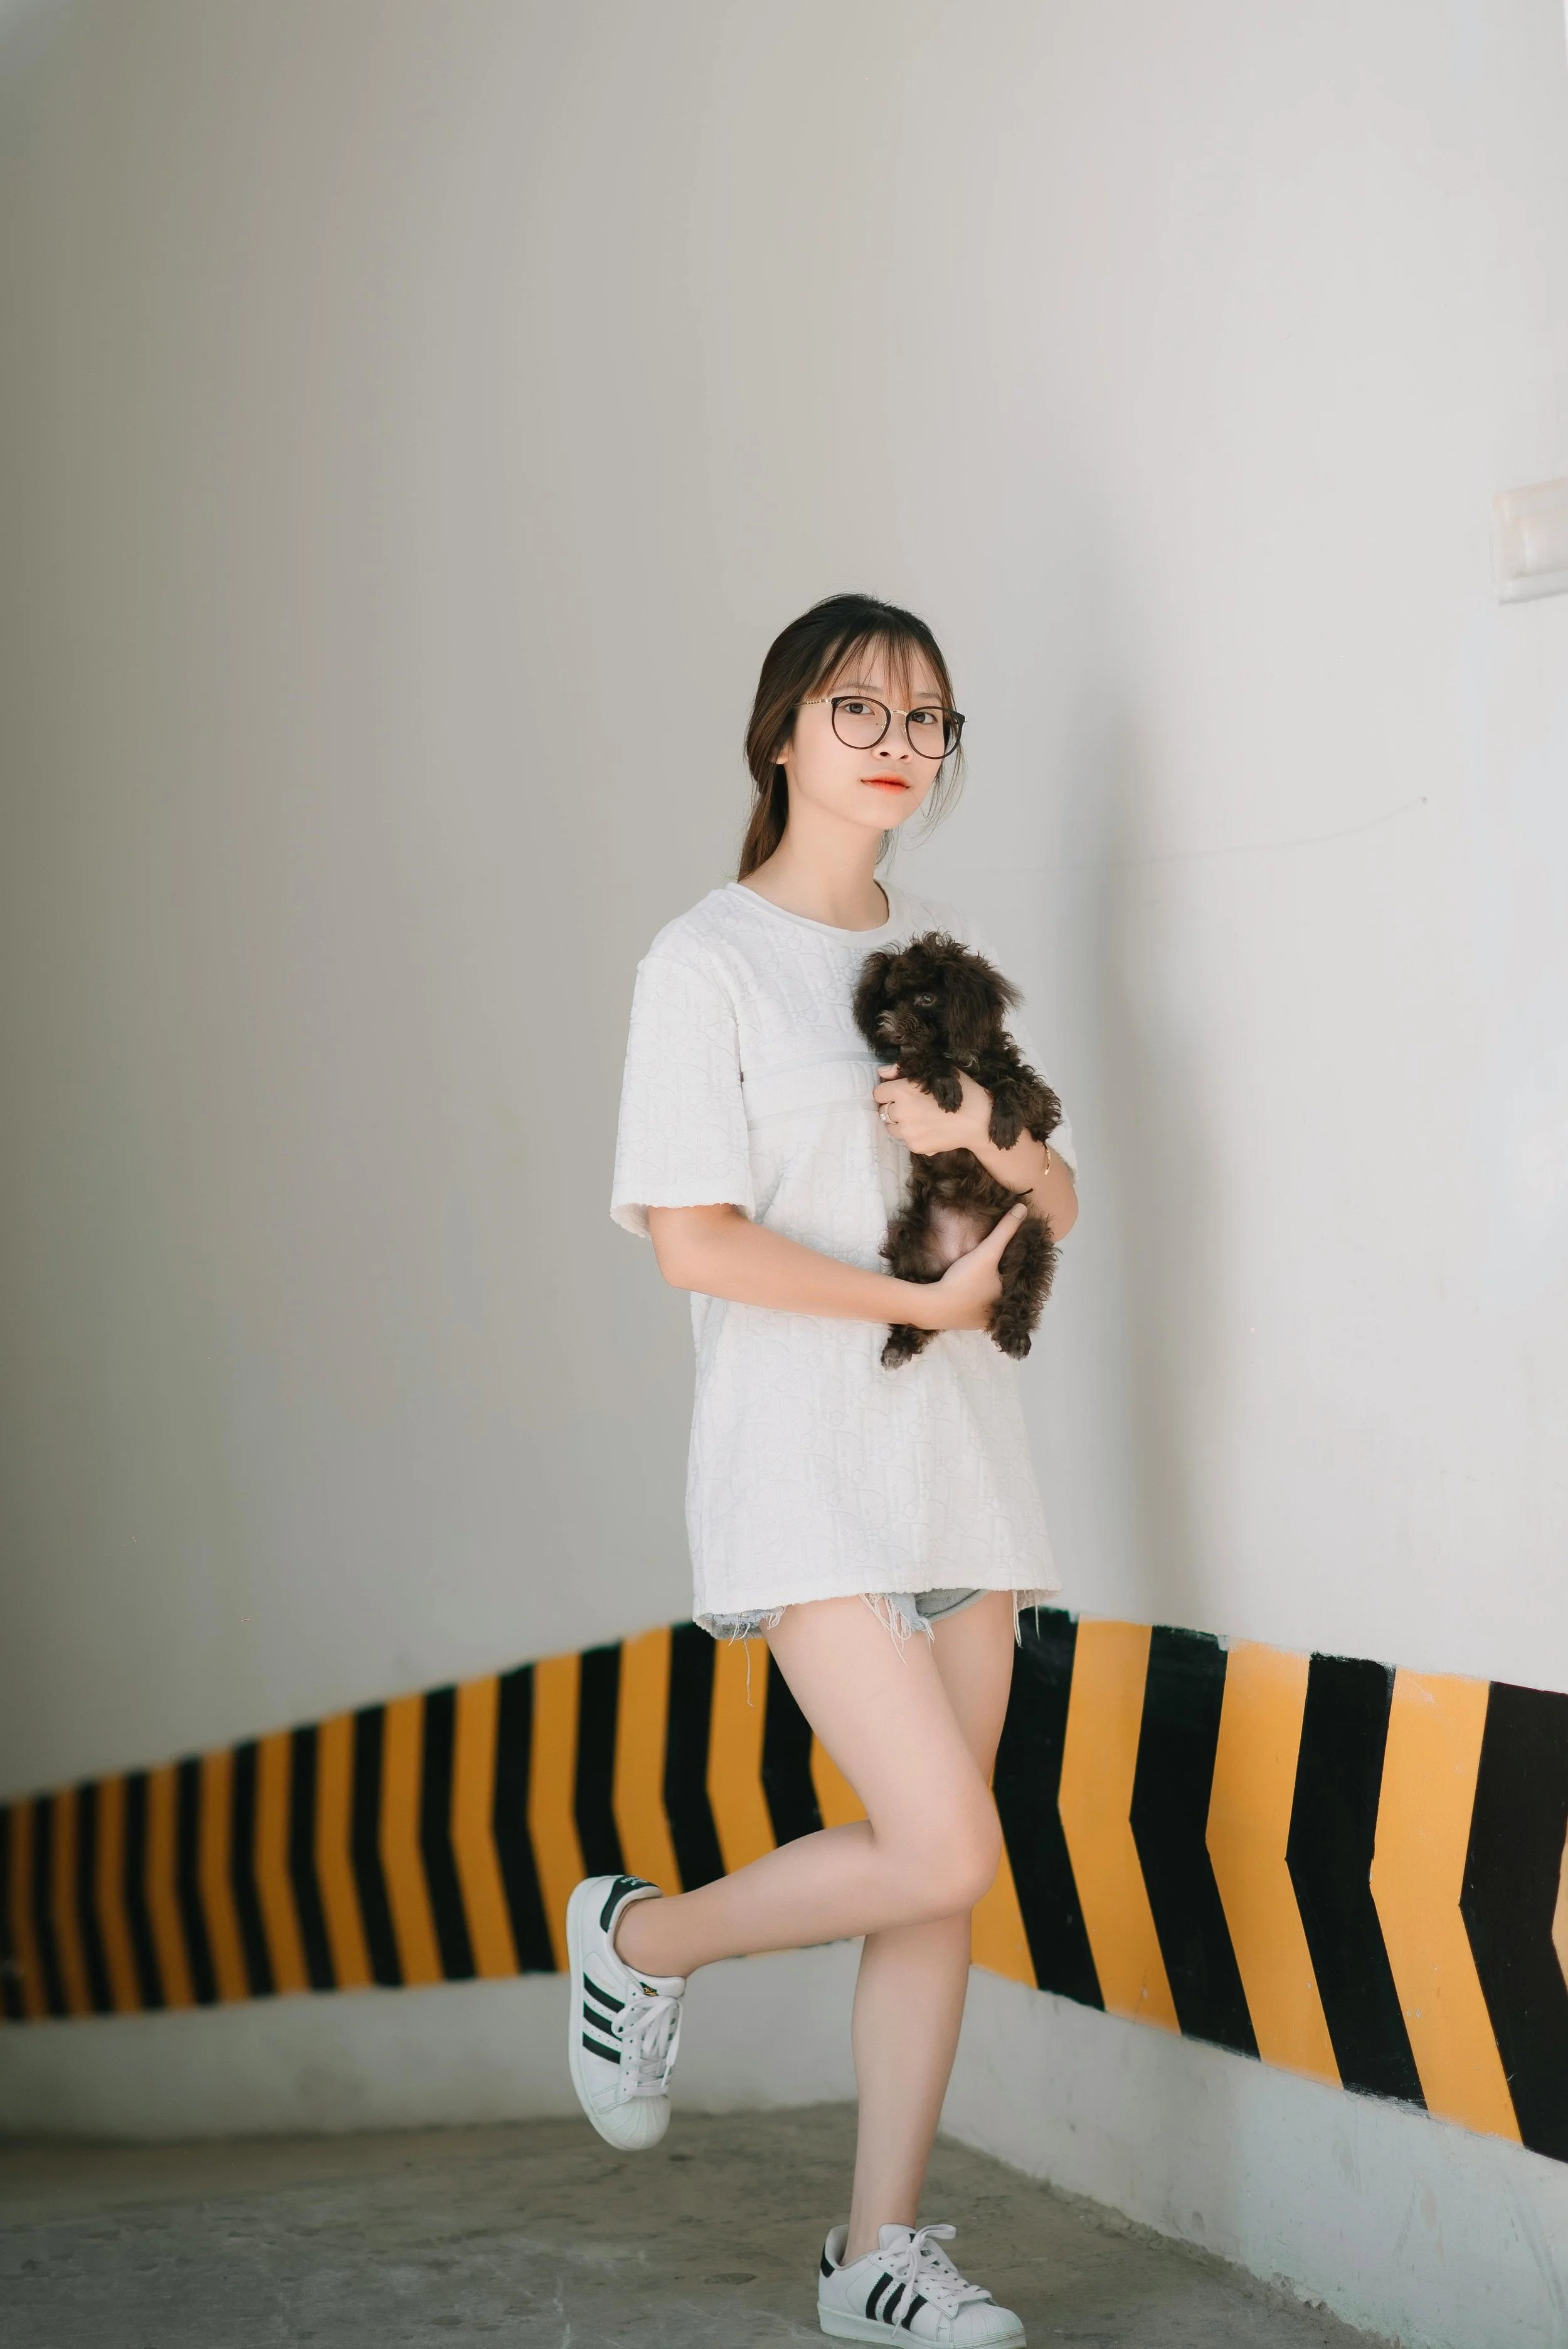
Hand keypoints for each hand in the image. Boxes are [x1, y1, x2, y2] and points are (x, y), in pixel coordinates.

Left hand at [874, 1064, 989, 1154]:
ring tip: (922, 1119)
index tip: (901, 1093)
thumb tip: (883, 1072)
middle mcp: (901, 1112)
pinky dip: (914, 1136)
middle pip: (884, 1111)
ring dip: (901, 1124)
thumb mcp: (938, 1072)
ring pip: (892, 1128)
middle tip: (915, 1106)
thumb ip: (904, 1071)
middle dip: (895, 1108)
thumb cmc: (963, 1092)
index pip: (879, 1093)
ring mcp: (907, 1132)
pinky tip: (931, 1129)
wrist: (980, 1121)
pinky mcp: (915, 1146)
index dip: (889, 1092)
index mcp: (902, 1090)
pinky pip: (906, 1140)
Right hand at [910, 1201, 1027, 1330]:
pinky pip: (972, 1308)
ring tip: (983, 1274)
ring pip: (987, 1301)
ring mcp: (979, 1321)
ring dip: (986, 1291)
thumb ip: (1004, 1231)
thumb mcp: (987, 1252)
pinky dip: (972, 1299)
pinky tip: (968, 1290)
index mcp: (1008, 1301)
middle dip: (1000, 1279)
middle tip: (996, 1263)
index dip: (1012, 1265)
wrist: (932, 1306)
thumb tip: (1023, 1208)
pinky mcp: (962, 1323)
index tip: (1008, 1253)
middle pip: (1001, 1291)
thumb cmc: (964, 1281)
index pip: (1016, 1279)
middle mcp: (997, 1315)